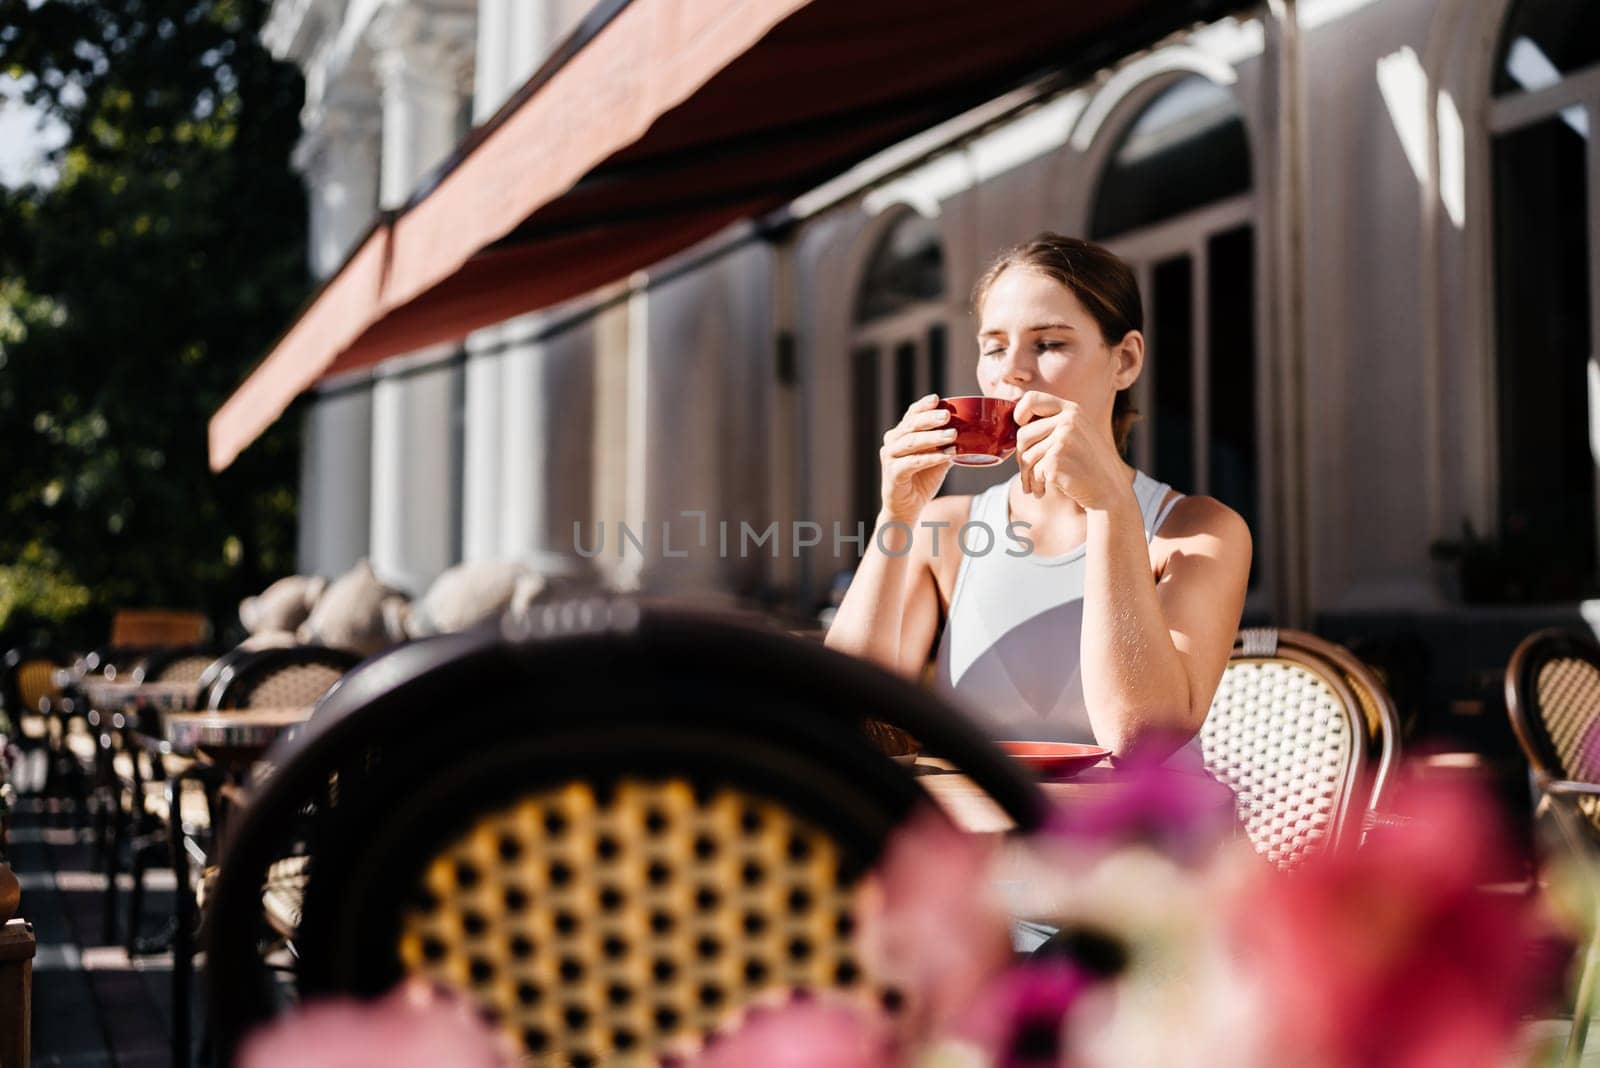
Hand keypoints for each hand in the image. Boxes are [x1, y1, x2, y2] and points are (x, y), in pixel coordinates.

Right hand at [880, 393, 956, 521]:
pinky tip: (947, 455)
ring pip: (911, 442)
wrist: (907, 508)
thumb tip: (971, 431)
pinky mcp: (893, 473)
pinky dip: (931, 458)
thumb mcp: (937, 458)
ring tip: (953, 435)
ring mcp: (890, 458)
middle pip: (911, 425)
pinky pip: (913, 462)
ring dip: (933, 437)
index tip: (937, 399)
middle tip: (947, 416)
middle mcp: (892, 443)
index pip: (911, 415)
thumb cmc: (922, 480)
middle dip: (930, 419)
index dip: (923, 406)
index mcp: (901, 434)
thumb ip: (947, 444)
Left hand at [1013, 391, 1126, 509]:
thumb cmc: (1089, 464)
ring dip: (1026, 476)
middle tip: (1028, 471)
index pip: (1031, 398)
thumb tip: (1015, 422)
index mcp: (1071, 410)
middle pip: (1022, 434)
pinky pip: (1033, 471)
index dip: (1019, 413)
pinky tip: (1042, 491)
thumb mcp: (1077, 433)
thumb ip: (1053, 423)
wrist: (1109, 490)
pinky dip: (1035, 485)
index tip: (1021, 428)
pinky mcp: (1057, 460)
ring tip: (1034, 486)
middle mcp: (1068, 421)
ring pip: (1025, 456)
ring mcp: (1063, 439)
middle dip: (1021, 457)